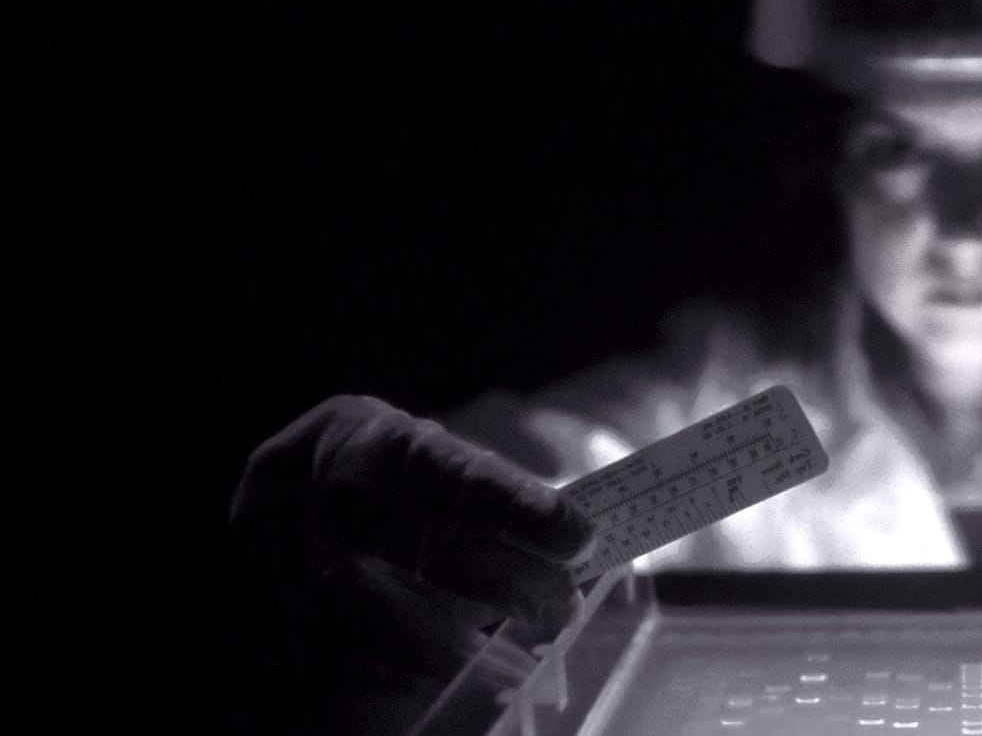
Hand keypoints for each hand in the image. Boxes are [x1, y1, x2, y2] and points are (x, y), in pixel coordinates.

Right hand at [228, 395, 594, 729]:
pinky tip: (451, 692)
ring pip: (357, 610)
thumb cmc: (388, 506)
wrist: (282, 534)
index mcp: (351, 436)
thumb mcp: (431, 491)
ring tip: (516, 672)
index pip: (440, 467)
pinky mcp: (250, 627)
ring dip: (447, 648)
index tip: (579, 536)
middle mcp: (293, 487)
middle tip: (559, 604)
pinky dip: (395, 681)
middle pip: (400, 536)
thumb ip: (495, 516)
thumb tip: (585, 554)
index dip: (512, 502)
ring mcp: (258, 559)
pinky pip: (325, 663)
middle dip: (493, 574)